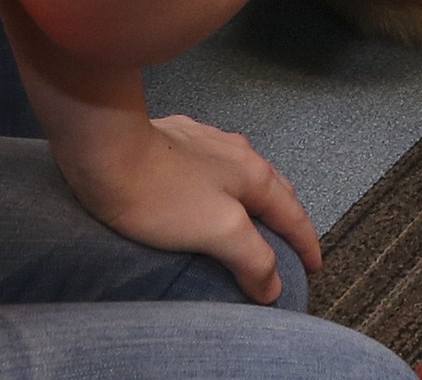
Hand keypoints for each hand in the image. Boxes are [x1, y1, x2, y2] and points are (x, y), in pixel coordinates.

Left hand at [55, 111, 320, 305]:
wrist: (107, 149)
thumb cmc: (164, 195)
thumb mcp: (218, 231)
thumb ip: (252, 257)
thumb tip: (274, 285)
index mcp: (254, 174)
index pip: (293, 213)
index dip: (306, 243)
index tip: (314, 267)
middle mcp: (238, 152)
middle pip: (274, 189)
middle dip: (285, 218)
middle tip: (289, 246)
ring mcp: (207, 141)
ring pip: (242, 174)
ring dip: (253, 199)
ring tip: (250, 219)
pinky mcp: (177, 136)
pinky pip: (211, 165)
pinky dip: (221, 185)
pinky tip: (204, 188)